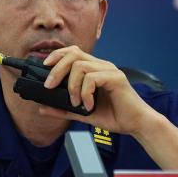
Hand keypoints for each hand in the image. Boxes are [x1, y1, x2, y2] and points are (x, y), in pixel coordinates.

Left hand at [38, 45, 156, 134]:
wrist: (135, 124)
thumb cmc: (114, 116)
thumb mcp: (82, 113)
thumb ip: (63, 109)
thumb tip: (42, 108)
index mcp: (94, 69)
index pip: (73, 52)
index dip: (57, 55)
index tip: (45, 67)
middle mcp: (102, 65)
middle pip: (73, 54)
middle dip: (57, 69)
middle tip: (49, 86)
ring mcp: (109, 70)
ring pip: (80, 66)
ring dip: (72, 86)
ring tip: (75, 102)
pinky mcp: (116, 78)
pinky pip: (92, 78)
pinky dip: (85, 93)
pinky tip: (88, 106)